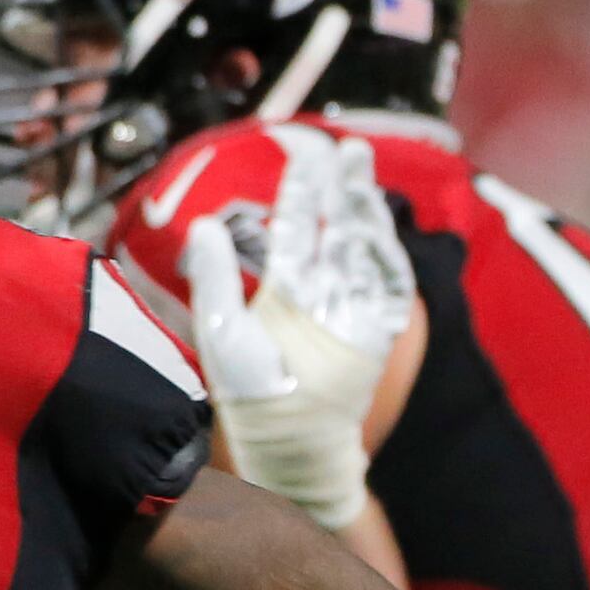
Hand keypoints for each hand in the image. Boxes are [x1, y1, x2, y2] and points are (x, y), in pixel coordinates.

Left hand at [185, 141, 413, 529]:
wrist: (288, 440)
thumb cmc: (251, 392)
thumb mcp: (221, 327)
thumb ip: (213, 276)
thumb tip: (201, 224)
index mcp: (285, 287)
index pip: (297, 227)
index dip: (302, 192)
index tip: (306, 154)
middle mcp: (322, 292)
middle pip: (337, 227)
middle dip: (342, 188)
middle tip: (347, 149)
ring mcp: (352, 310)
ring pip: (364, 247)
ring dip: (365, 210)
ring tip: (362, 170)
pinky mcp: (376, 332)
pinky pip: (388, 287)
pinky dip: (386, 256)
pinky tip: (379, 227)